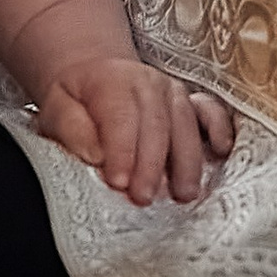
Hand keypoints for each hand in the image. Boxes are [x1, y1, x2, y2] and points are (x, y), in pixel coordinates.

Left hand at [34, 54, 233, 207]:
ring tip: (182, 194)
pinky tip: (220, 151)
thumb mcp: (55, 109)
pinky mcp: (190, 103)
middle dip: (151, 165)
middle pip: (156, 124)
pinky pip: (211, 112)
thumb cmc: (74, 101)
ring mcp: (172, 92)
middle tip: (144, 198)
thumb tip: (95, 155)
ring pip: (185, 124)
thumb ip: (70, 130)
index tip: (118, 182)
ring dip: (186, 161)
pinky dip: (219, 129)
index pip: (120, 117)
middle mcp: (147, 82)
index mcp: (112, 80)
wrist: (94, 78)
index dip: (121, 151)